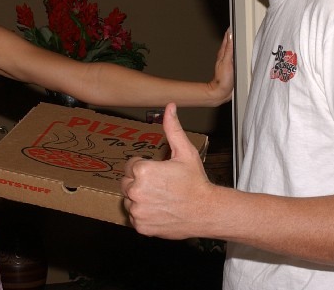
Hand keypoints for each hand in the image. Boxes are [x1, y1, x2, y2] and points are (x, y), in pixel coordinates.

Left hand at [121, 103, 212, 238]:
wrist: (206, 211)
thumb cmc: (195, 181)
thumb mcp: (185, 151)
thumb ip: (172, 128)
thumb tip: (169, 107)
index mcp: (142, 171)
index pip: (131, 166)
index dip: (145, 167)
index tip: (159, 173)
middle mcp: (136, 191)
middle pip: (127, 183)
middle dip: (140, 182)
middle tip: (160, 185)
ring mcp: (137, 210)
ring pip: (129, 201)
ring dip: (140, 199)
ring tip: (161, 198)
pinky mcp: (141, 226)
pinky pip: (134, 217)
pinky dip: (144, 215)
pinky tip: (160, 210)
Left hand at [209, 27, 233, 102]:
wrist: (221, 92)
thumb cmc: (222, 79)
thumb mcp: (227, 62)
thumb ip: (229, 49)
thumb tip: (230, 36)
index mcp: (223, 54)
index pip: (227, 39)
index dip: (230, 32)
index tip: (234, 24)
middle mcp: (225, 57)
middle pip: (230, 43)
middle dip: (234, 36)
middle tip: (238, 28)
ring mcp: (229, 63)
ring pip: (233, 50)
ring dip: (236, 44)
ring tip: (240, 37)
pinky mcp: (233, 68)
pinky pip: (236, 58)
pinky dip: (239, 54)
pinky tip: (242, 54)